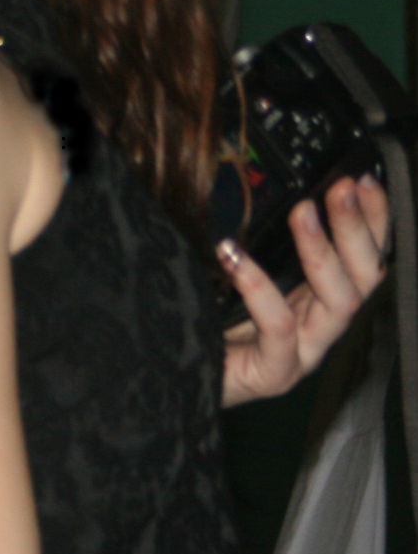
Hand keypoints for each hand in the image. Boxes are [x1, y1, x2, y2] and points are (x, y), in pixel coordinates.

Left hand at [219, 172, 388, 406]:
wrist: (180, 374)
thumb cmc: (208, 318)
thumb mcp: (240, 271)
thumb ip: (260, 239)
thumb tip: (265, 185)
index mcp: (319, 297)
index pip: (364, 256)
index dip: (373, 219)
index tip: (364, 179)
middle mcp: (320, 324)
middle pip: (365, 278)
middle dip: (358, 228)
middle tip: (342, 188)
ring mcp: (302, 353)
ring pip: (340, 303)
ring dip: (324, 251)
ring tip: (303, 211)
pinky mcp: (274, 373)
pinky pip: (278, 328)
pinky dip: (261, 288)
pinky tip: (235, 256)